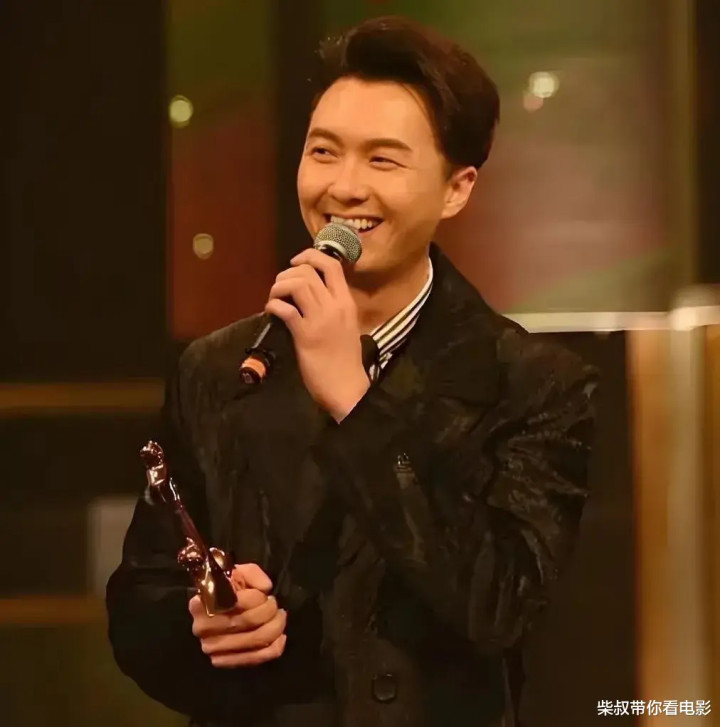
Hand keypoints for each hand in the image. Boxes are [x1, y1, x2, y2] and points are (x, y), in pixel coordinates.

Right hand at [189, 562, 287, 667]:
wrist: (215, 607)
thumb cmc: (228, 588)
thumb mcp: (239, 572)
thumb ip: (253, 574)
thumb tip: (266, 588)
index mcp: (203, 603)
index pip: (238, 602)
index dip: (258, 597)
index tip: (264, 593)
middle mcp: (203, 628)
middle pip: (250, 621)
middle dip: (270, 610)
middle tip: (273, 603)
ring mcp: (212, 648)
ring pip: (257, 639)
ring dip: (276, 626)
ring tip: (278, 616)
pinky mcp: (223, 661)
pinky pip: (256, 658)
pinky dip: (274, 647)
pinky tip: (280, 636)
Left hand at [264, 248, 369, 420]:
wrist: (346, 385)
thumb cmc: (345, 358)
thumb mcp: (346, 325)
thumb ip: (333, 307)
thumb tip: (311, 292)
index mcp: (347, 302)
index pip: (332, 265)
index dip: (310, 256)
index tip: (296, 262)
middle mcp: (335, 306)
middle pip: (309, 272)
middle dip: (287, 273)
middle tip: (280, 287)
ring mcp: (321, 320)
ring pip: (297, 285)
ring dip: (279, 287)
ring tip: (274, 298)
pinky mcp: (306, 335)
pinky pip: (286, 310)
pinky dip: (274, 306)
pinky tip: (272, 312)